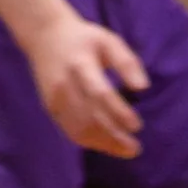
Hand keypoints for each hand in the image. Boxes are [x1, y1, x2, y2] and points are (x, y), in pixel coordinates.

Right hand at [25, 8, 147, 157]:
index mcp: (80, 65)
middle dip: (113, 136)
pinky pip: (69, 130)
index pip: (100, 94)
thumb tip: (143, 88)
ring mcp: (54, 99)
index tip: (137, 126)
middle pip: (89, 117)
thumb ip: (127, 62)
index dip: (118, 112)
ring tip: (125, 150)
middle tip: (135, 148)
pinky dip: (89, 141)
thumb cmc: (84, 39)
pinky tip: (106, 145)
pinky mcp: (50, 108)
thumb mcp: (109, 41)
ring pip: (78, 129)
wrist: (45, 37)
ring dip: (103, 144)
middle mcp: (64, 85)